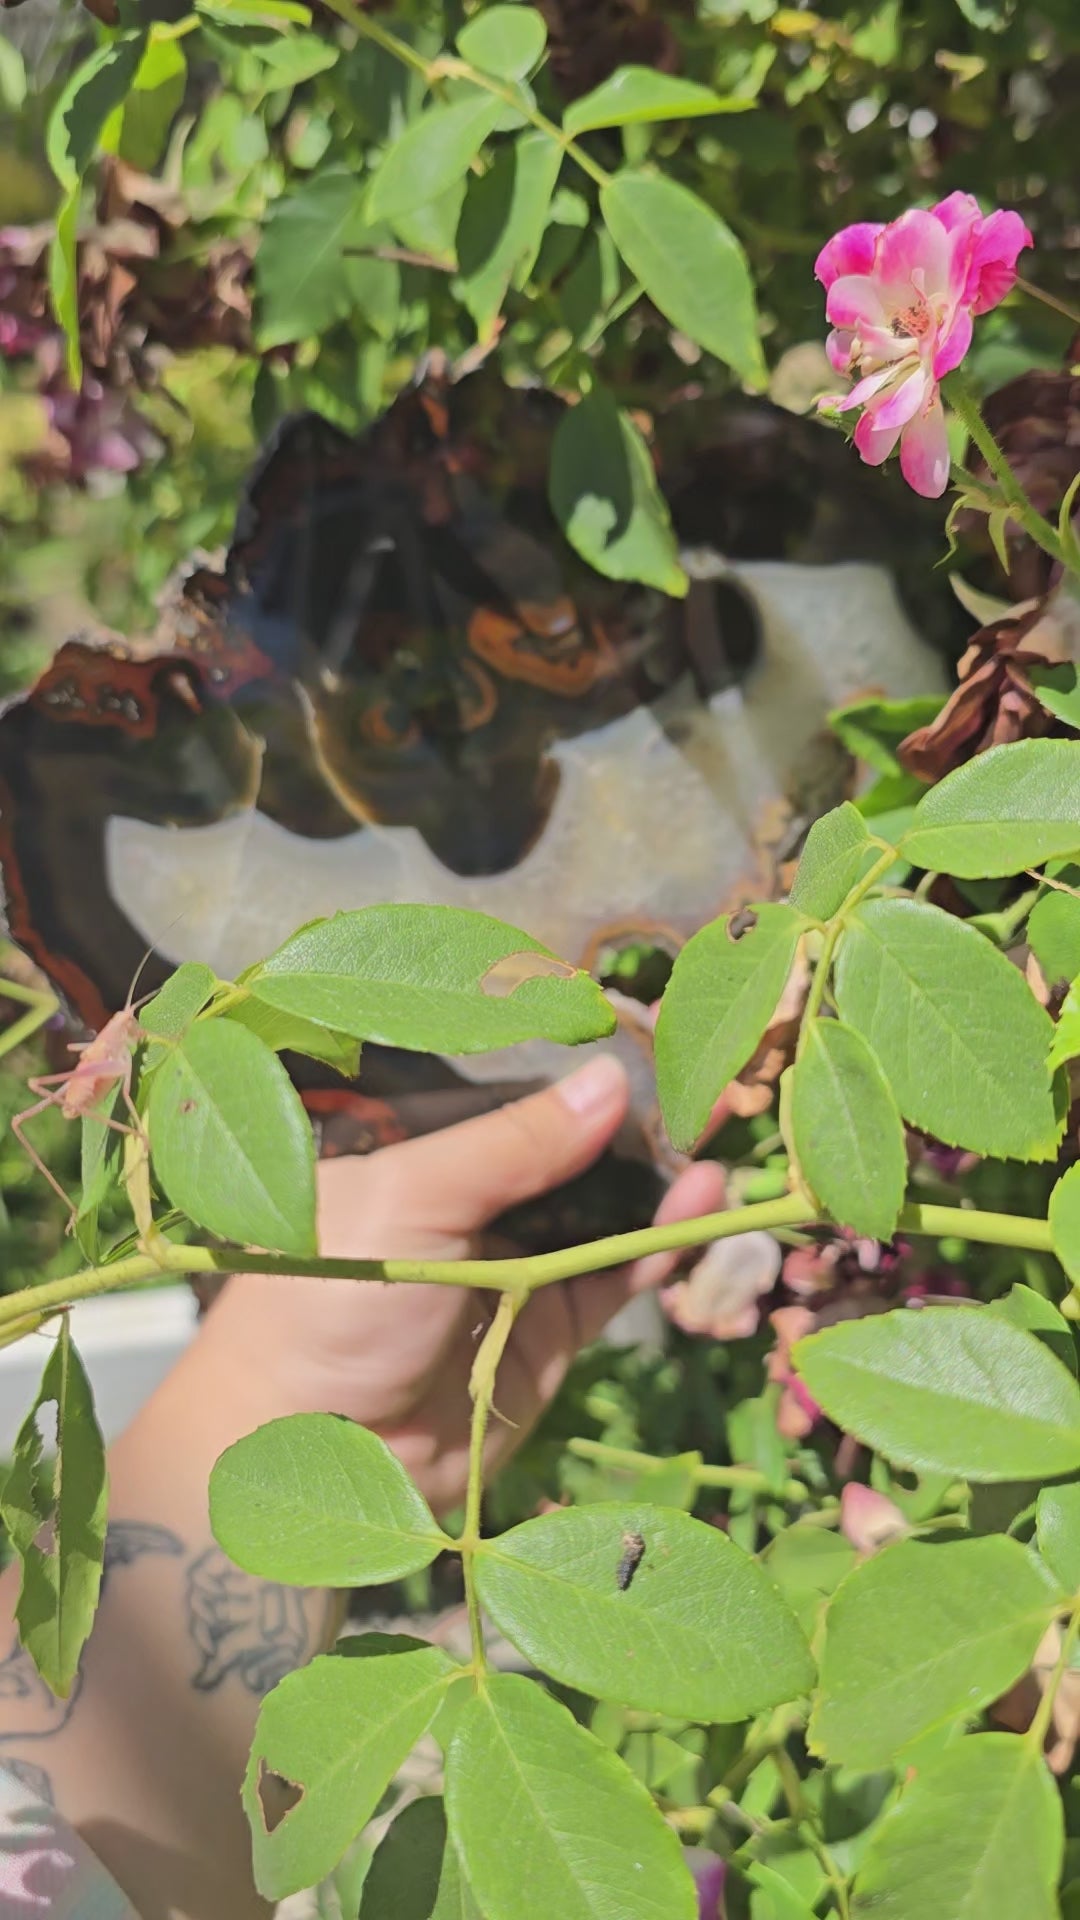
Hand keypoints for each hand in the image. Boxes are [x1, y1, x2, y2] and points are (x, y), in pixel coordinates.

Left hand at [205, 1055, 723, 1512]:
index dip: (579, 1080)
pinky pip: (612, 1281)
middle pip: (568, 1158)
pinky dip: (656, 1249)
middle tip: (708, 1097)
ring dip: (659, 1188)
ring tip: (715, 1153)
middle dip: (636, 1133)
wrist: (312, 1451)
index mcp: (417, 1155)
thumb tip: (611, 1079)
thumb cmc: (332, 1301)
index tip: (653, 1050)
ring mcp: (511, 1270)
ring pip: (601, 1217)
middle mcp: (468, 1207)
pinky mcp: (545, 1334)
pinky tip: (697, 1211)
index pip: (513, 1101)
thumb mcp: (414, 1198)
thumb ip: (515, 1143)